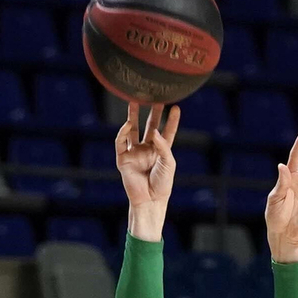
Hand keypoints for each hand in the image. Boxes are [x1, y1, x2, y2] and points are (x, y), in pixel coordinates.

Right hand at [116, 102, 179, 241]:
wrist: (150, 200)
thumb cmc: (162, 184)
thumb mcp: (168, 163)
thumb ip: (163, 145)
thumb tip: (154, 130)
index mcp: (161, 152)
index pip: (168, 132)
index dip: (172, 121)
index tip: (176, 107)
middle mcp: (148, 150)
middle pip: (150, 127)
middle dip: (153, 113)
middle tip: (156, 97)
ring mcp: (135, 153)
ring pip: (133, 130)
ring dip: (133, 116)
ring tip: (134, 100)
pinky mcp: (123, 158)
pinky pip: (121, 142)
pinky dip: (122, 132)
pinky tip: (127, 123)